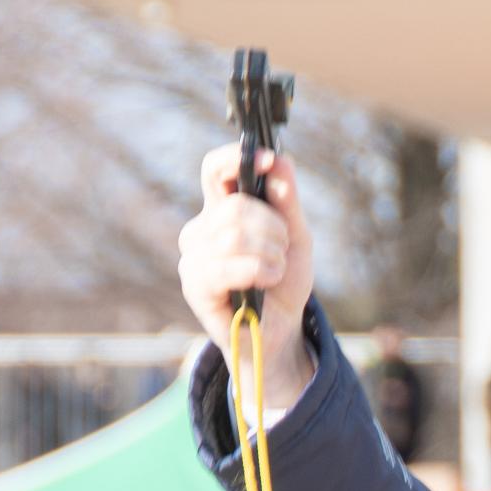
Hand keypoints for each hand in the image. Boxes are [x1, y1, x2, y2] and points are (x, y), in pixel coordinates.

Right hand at [178, 144, 315, 408]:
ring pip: (234, 234)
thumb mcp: (296, 238)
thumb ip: (288, 202)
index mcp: (221, 210)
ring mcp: (194, 257)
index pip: (214, 170)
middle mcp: (201, 229)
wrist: (279, 331)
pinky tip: (266, 281)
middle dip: (273, 226)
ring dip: (270, 253)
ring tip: (276, 269)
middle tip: (283, 249)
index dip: (236, 160)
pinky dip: (260, 271)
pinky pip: (229, 266)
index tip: (268, 160)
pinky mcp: (195, 285)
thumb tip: (280, 162)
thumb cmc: (282, 283)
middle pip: (235, 205)